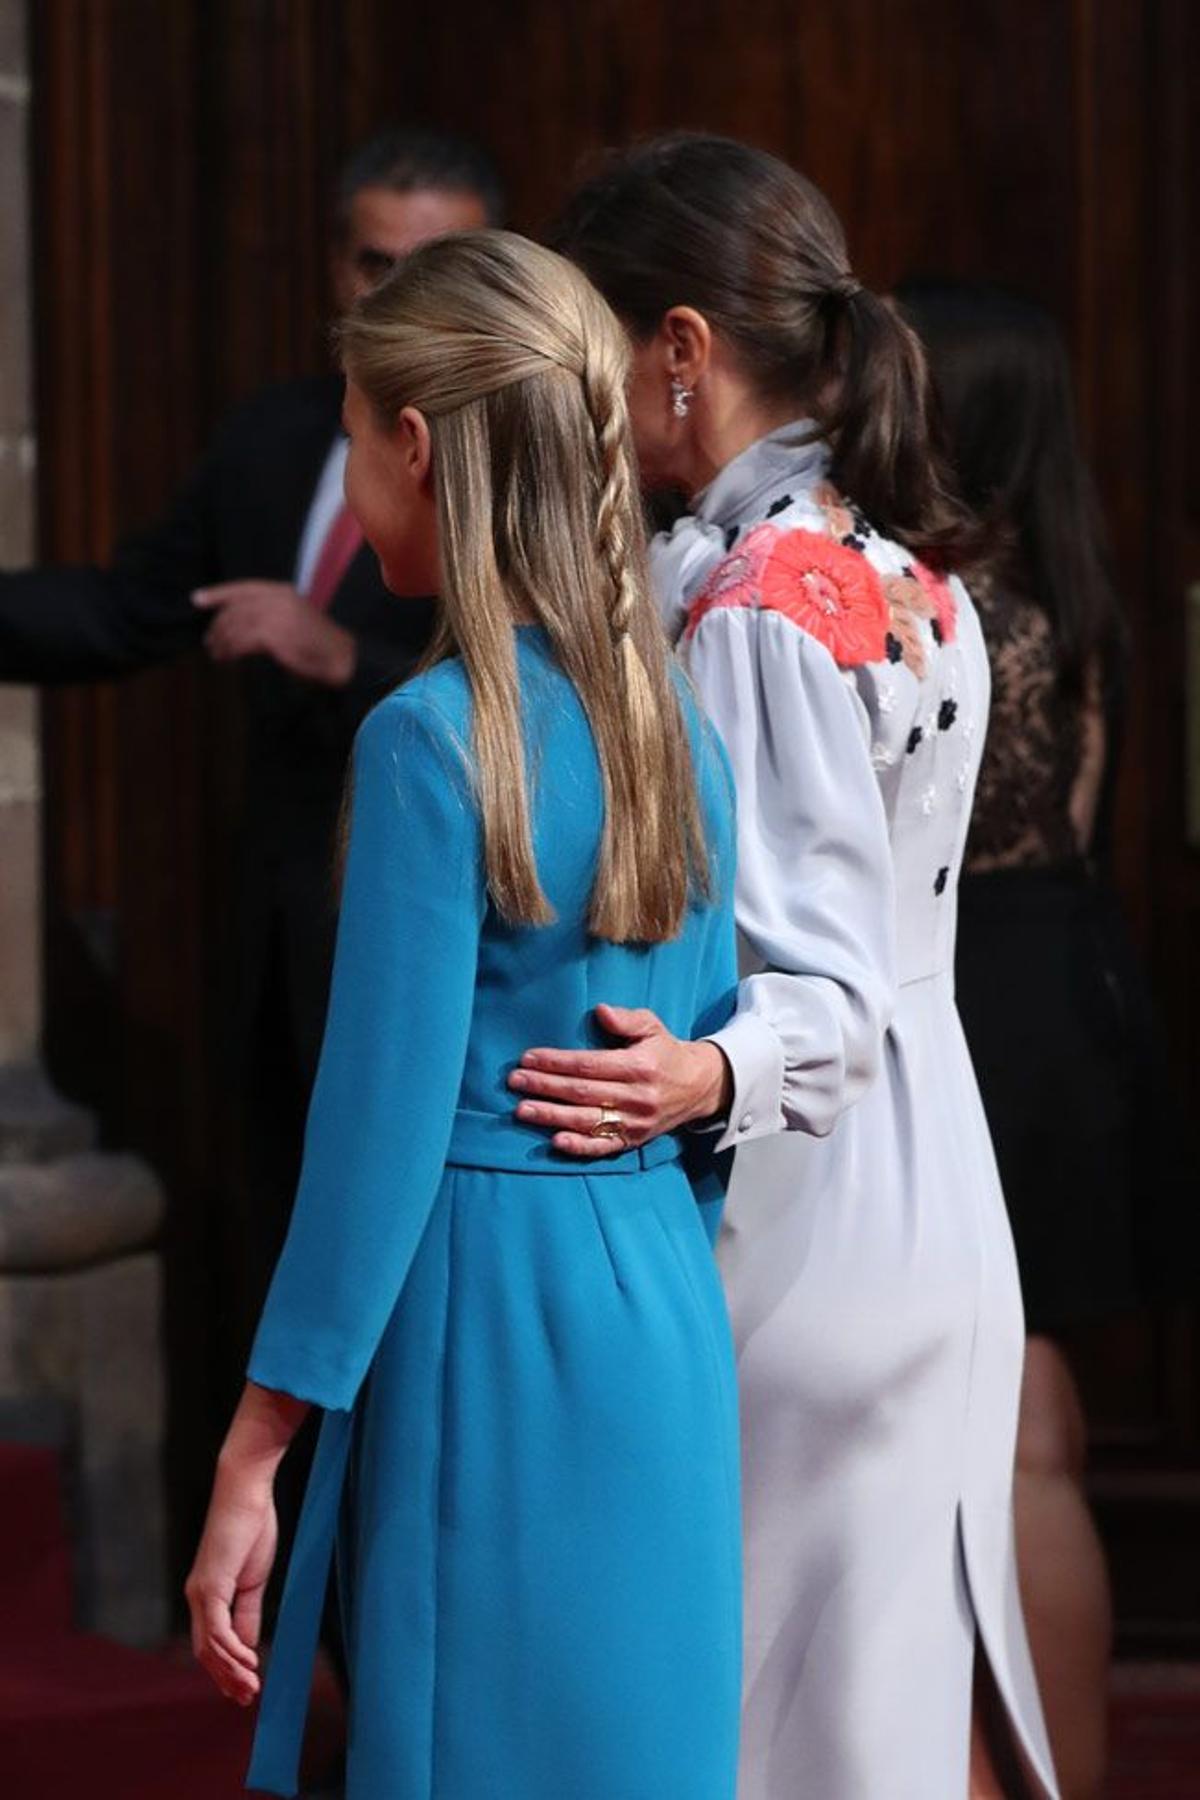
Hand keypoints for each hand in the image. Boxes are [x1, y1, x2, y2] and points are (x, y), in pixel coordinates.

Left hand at [185, 1456, 276, 1705]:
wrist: (246, 1492)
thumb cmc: (252, 1526)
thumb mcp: (253, 1579)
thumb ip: (248, 1613)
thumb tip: (248, 1646)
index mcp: (207, 1593)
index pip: (211, 1642)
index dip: (226, 1668)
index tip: (246, 1687)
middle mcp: (197, 1596)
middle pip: (206, 1651)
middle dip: (226, 1678)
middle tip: (247, 1699)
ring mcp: (201, 1592)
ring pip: (209, 1646)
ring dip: (230, 1671)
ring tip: (251, 1688)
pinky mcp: (211, 1586)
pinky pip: (218, 1630)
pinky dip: (231, 1651)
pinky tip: (249, 1663)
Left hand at [194, 581, 355, 685]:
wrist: (340, 656)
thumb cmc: (317, 643)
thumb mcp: (293, 617)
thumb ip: (269, 613)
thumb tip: (237, 622)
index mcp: (282, 591)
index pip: (242, 588)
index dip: (217, 593)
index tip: (196, 599)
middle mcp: (277, 599)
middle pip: (235, 608)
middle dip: (217, 625)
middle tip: (208, 641)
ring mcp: (275, 616)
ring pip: (235, 625)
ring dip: (221, 641)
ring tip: (215, 653)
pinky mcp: (273, 635)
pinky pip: (242, 641)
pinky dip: (230, 651)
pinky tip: (226, 658)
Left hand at [508, 1002, 731, 1157]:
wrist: (698, 1087)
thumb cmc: (666, 1052)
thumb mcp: (652, 1026)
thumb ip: (627, 1019)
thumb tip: (600, 1011)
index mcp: (639, 1067)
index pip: (588, 1065)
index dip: (556, 1062)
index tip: (528, 1058)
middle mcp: (637, 1097)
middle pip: (582, 1093)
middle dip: (545, 1087)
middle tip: (515, 1082)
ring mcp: (634, 1122)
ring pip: (587, 1121)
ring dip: (551, 1116)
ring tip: (522, 1110)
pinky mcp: (633, 1141)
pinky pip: (603, 1147)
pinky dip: (579, 1146)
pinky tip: (555, 1141)